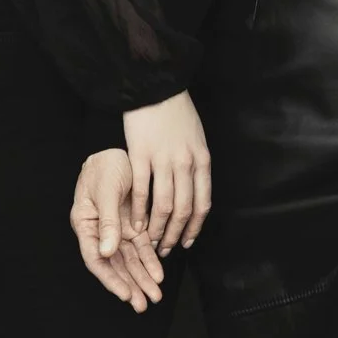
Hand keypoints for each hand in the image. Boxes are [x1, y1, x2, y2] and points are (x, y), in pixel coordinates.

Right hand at [70, 148, 165, 311]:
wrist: (118, 150)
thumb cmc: (104, 167)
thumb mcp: (106, 190)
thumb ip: (107, 220)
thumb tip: (106, 251)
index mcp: (86, 225)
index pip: (96, 260)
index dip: (111, 279)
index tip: (126, 294)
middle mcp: (101, 233)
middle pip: (115, 265)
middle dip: (131, 285)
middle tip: (144, 304)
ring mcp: (117, 230)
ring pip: (130, 260)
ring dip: (142, 277)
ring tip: (154, 295)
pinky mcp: (133, 224)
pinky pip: (141, 247)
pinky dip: (150, 260)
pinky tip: (158, 274)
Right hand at [121, 89, 212, 253]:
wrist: (157, 89)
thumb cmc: (177, 114)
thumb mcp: (197, 139)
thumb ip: (197, 166)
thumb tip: (196, 193)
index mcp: (202, 160)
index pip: (202, 203)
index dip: (194, 227)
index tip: (187, 242)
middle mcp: (186, 163)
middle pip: (183, 209)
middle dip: (175, 234)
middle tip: (166, 249)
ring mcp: (163, 160)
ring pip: (163, 205)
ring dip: (157, 228)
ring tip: (150, 241)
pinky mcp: (141, 155)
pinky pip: (141, 190)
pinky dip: (138, 211)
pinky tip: (135, 223)